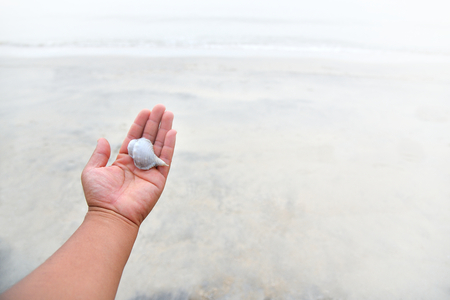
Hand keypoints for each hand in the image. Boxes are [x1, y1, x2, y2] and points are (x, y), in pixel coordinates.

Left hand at [81, 104, 175, 225]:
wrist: (111, 215)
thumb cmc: (99, 196)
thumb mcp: (93, 171)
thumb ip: (99, 154)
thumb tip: (103, 139)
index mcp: (123, 161)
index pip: (134, 137)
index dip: (140, 124)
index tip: (146, 111)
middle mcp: (138, 164)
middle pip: (149, 138)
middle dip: (155, 122)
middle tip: (161, 107)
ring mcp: (150, 170)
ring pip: (160, 145)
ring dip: (164, 129)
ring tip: (168, 114)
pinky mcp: (159, 179)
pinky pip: (166, 159)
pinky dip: (169, 145)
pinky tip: (172, 132)